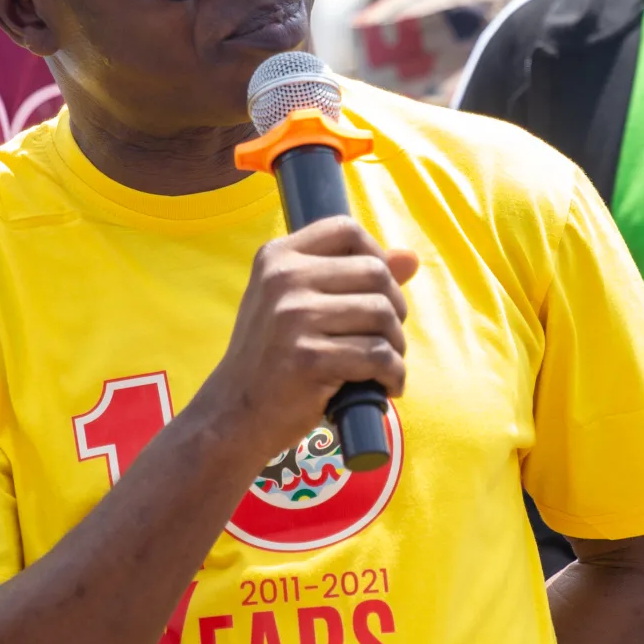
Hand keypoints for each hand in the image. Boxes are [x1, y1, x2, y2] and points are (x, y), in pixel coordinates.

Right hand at [193, 218, 418, 465]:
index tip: (378, 290)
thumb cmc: (271, 357)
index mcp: (277, 257)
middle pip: (375, 273)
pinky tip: (385, 386)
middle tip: (386, 338)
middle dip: (395, 308)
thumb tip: (410, 258)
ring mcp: (294, 319)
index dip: (376, 255)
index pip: (345, 229)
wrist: (232, 414)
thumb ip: (349, 276)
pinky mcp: (310, 359)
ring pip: (382, 315)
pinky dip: (393, 375)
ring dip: (396, 346)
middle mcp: (283, 280)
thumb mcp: (296, 305)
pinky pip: (378, 356)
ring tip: (385, 365)